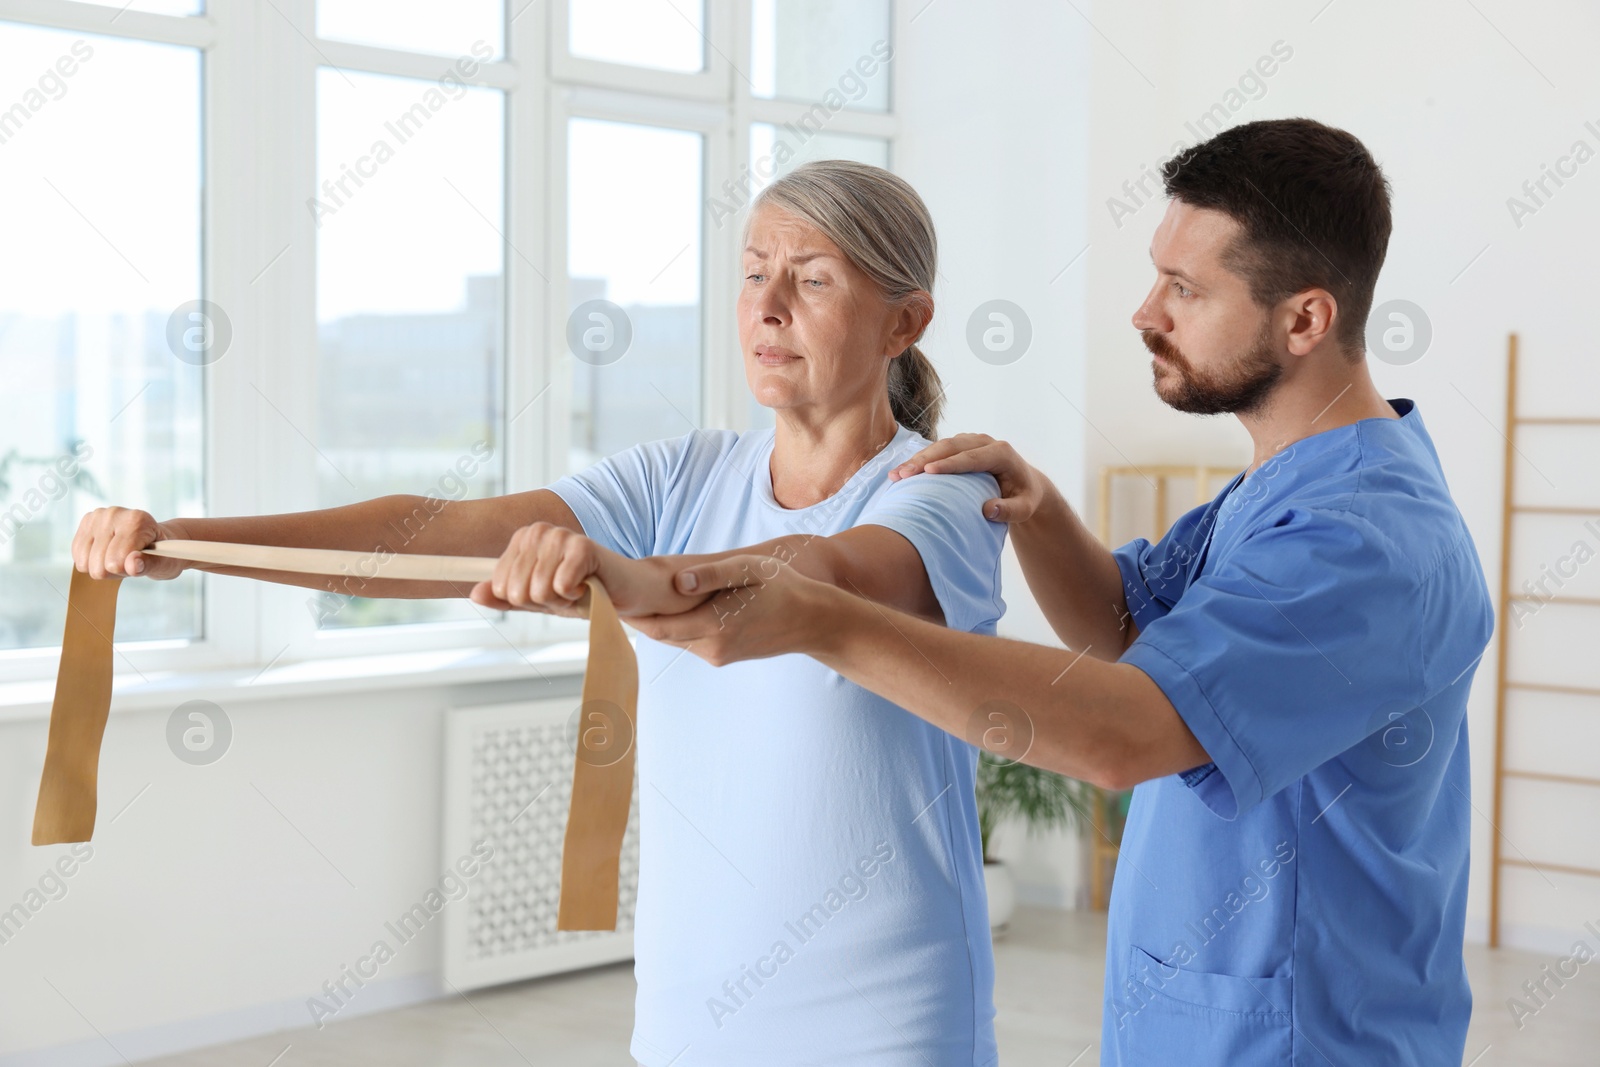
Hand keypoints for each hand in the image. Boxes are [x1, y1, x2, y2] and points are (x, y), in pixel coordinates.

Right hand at [72, 507, 189, 579]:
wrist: (154, 541)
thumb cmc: (161, 554)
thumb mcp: (164, 563)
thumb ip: (149, 565)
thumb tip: (131, 564)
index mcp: (137, 520)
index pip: (116, 560)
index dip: (128, 570)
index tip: (140, 561)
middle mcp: (114, 513)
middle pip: (99, 565)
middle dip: (115, 570)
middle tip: (130, 560)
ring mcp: (97, 516)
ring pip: (85, 563)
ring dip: (102, 567)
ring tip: (119, 557)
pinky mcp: (85, 522)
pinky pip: (77, 556)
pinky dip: (90, 562)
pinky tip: (106, 554)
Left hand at [470, 523, 708, 617]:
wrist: (623, 592)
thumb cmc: (581, 593)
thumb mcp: (537, 599)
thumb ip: (504, 597)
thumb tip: (474, 593)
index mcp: (522, 540)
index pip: (501, 587)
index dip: (526, 601)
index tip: (548, 592)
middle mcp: (537, 531)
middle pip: (517, 591)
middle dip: (543, 602)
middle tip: (565, 593)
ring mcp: (559, 535)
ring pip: (538, 590)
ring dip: (561, 601)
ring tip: (577, 589)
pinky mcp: (582, 546)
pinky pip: (560, 585)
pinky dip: (575, 596)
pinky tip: (588, 585)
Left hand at [626, 552, 839, 665]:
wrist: (814, 622)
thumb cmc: (784, 589)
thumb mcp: (750, 570)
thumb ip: (713, 575)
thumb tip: (678, 582)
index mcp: (714, 626)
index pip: (658, 625)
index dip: (630, 614)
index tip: (606, 598)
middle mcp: (711, 647)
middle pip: (660, 635)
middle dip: (635, 618)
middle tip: (606, 598)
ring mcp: (717, 655)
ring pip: (674, 639)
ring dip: (655, 622)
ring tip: (628, 600)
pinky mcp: (723, 656)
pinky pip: (690, 641)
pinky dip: (676, 627)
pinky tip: (668, 608)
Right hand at [886, 432, 1046, 522]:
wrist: (1024, 483)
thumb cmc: (1024, 497)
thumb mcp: (1024, 508)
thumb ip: (1010, 511)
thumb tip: (987, 510)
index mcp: (1001, 453)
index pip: (972, 457)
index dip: (949, 464)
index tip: (928, 472)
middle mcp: (985, 442)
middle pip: (950, 447)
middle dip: (924, 460)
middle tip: (903, 475)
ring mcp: (971, 441)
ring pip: (940, 446)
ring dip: (917, 459)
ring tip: (896, 475)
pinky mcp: (960, 446)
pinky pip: (937, 450)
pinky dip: (919, 460)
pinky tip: (902, 473)